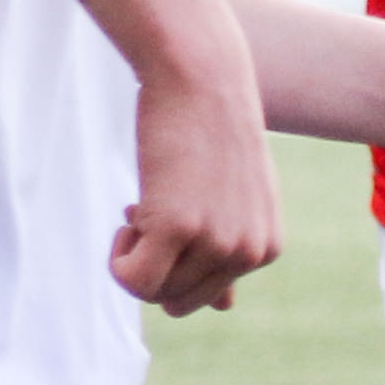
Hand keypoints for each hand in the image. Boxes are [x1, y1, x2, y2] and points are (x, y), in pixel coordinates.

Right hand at [110, 54, 282, 315]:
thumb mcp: (236, 198)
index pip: (206, 297)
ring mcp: (217, 242)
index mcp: (267, 249)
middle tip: (153, 208)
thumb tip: (225, 308)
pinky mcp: (180, 227)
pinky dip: (118, 258)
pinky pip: (133, 280)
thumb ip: (231, 252)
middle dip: (155, 262)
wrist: (202, 76)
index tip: (174, 211)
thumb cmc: (212, 130)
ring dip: (134, 254)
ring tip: (144, 203)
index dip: (177, 259)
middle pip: (179, 301)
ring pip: (153, 292)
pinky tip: (131, 209)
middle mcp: (249, 252)